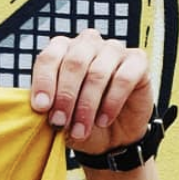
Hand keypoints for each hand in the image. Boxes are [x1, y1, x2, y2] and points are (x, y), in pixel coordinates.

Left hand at [29, 29, 152, 155]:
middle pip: (74, 62)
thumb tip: (42, 107)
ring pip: (98, 72)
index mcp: (63, 51)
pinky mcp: (137, 61)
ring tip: (81, 130)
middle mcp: (88, 44)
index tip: (41, 108)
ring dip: (86, 106)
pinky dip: (111, 102)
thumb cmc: (79, 121)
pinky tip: (103, 120)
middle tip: (59, 124)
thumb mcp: (59, 117)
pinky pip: (123, 78)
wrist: (111, 135)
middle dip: (65, 97)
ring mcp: (114, 50)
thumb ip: (49, 108)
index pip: (49, 56)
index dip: (44, 82)